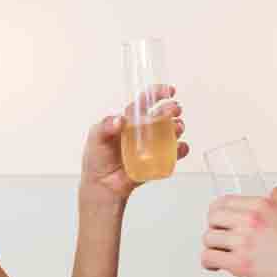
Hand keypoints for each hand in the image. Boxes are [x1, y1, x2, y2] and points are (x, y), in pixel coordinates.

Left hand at [81, 85, 185, 202]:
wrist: (102, 185)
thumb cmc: (98, 159)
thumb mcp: (96, 137)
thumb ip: (105, 126)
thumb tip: (119, 120)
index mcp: (130, 121)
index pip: (145, 102)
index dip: (157, 94)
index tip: (169, 91)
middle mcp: (144, 131)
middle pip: (162, 116)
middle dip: (172, 110)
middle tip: (174, 110)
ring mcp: (152, 146)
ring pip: (170, 132)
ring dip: (177, 127)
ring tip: (177, 128)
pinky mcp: (157, 161)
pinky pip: (173, 154)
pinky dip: (181, 150)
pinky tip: (180, 147)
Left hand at [201, 187, 276, 276]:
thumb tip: (274, 192)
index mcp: (263, 206)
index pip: (225, 201)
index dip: (218, 212)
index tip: (219, 221)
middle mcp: (250, 220)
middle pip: (213, 217)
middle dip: (214, 228)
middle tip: (220, 238)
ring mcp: (244, 242)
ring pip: (209, 238)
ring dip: (212, 247)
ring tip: (220, 254)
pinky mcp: (240, 264)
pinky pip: (209, 258)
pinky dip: (208, 263)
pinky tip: (216, 266)